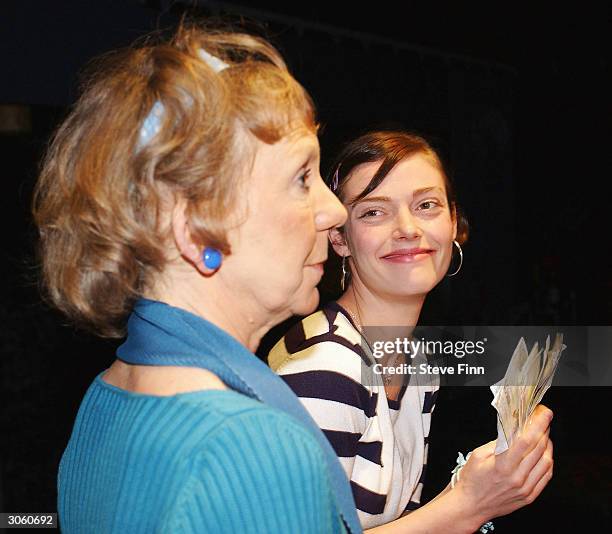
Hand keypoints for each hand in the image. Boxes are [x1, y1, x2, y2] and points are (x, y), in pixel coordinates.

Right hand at [454, 404, 553, 524]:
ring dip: (547, 445)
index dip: (538, 424)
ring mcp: (525, 488)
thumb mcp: (478, 454)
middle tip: (543, 420)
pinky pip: (546, 476)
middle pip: (539, 448)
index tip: (545, 414)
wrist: (470, 506)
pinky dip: (548, 461)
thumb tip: (514, 429)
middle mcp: (517, 478)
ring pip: (546, 461)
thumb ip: (499, 442)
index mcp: (503, 465)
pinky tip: (543, 454)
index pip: (527, 440)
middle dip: (544, 430)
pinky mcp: (529, 496)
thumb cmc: (472, 480)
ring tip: (543, 435)